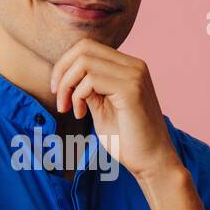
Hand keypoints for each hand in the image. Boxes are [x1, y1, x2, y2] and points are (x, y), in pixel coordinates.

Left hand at [49, 39, 182, 182]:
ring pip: (84, 62)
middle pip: (84, 47)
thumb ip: (89, 88)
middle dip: (61, 71)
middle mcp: (134, 66)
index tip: (58, 91)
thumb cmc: (127, 140)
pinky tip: (80, 114)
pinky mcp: (131, 90)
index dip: (65, 64)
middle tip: (58, 98)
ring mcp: (134, 75)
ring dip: (67, 86)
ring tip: (68, 109)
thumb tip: (68, 74)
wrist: (152, 162)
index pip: (88, 46)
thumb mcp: (101, 107)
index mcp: (128, 67)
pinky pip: (91, 80)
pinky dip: (77, 96)